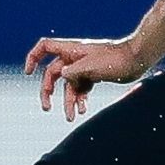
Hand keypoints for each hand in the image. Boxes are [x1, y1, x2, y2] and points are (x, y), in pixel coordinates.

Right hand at [24, 36, 148, 121]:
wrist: (136, 60)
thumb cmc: (114, 59)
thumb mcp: (89, 67)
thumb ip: (72, 72)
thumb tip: (62, 76)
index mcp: (71, 49)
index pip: (44, 47)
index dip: (33, 57)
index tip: (28, 73)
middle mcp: (74, 57)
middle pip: (53, 74)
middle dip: (48, 91)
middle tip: (46, 107)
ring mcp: (84, 67)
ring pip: (69, 85)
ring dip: (68, 101)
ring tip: (70, 117)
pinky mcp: (93, 75)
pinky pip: (81, 88)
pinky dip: (80, 99)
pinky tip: (82, 109)